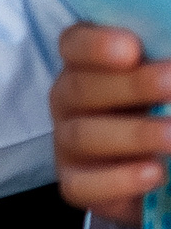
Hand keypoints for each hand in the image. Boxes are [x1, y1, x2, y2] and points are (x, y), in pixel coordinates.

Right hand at [53, 22, 170, 226]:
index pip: (73, 44)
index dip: (96, 45)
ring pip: (82, 135)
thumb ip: (162, 70)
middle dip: (130, 86)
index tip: (132, 48)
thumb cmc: (152, 111)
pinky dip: (119, 180)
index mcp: (83, 66)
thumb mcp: (157, 85)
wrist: (149, 166)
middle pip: (81, 88)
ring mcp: (66, 143)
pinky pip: (84, 184)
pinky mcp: (75, 183)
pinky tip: (155, 172)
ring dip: (133, 135)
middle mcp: (67, 100)